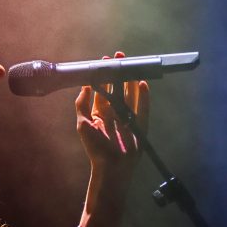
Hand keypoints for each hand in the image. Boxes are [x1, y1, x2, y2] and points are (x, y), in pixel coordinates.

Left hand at [75, 51, 149, 179]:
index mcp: (100, 112)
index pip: (103, 89)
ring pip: (131, 95)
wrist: (111, 169)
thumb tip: (84, 85)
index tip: (105, 60)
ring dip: (131, 80)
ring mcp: (128, 118)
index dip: (104, 75)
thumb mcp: (83, 124)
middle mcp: (115, 112)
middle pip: (118, 88)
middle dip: (119, 73)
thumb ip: (82, 104)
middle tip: (120, 57)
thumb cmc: (95, 149)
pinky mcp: (140, 125)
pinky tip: (143, 84)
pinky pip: (143, 108)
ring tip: (132, 66)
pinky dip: (144, 97)